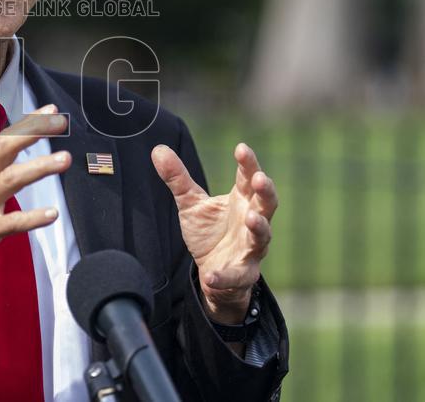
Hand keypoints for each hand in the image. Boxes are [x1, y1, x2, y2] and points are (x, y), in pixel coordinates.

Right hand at [0, 105, 71, 313]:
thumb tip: (11, 151)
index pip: (2, 139)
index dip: (27, 124)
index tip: (51, 112)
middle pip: (4, 149)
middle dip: (32, 132)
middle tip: (59, 123)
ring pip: (11, 179)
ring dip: (39, 167)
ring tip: (64, 159)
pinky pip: (11, 222)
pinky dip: (32, 217)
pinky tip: (51, 214)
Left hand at [151, 142, 276, 323]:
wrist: (212, 271)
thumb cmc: (208, 231)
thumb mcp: (190, 203)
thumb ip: (177, 178)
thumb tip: (158, 149)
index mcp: (241, 200)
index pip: (248, 178)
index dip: (248, 164)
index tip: (242, 148)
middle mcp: (252, 221)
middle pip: (266, 203)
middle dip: (265, 191)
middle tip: (260, 178)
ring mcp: (251, 247)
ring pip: (262, 236)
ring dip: (259, 227)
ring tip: (252, 219)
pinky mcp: (244, 273)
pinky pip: (238, 275)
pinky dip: (225, 277)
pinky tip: (211, 276)